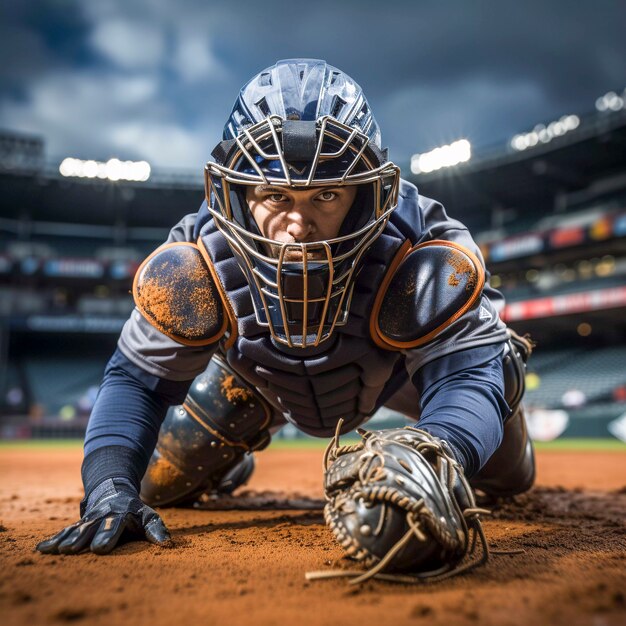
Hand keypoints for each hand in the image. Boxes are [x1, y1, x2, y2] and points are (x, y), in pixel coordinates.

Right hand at [36, 478, 170, 554]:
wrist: (114, 491)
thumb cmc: (135, 511)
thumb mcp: (149, 516)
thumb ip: (156, 529)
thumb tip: (167, 544)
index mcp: (121, 515)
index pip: (115, 526)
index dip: (108, 536)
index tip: (101, 548)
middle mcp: (103, 516)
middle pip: (91, 528)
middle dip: (82, 538)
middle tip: (71, 550)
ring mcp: (89, 519)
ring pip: (76, 529)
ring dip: (65, 539)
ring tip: (55, 551)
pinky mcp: (78, 524)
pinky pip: (65, 531)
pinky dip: (54, 539)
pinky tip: (41, 549)